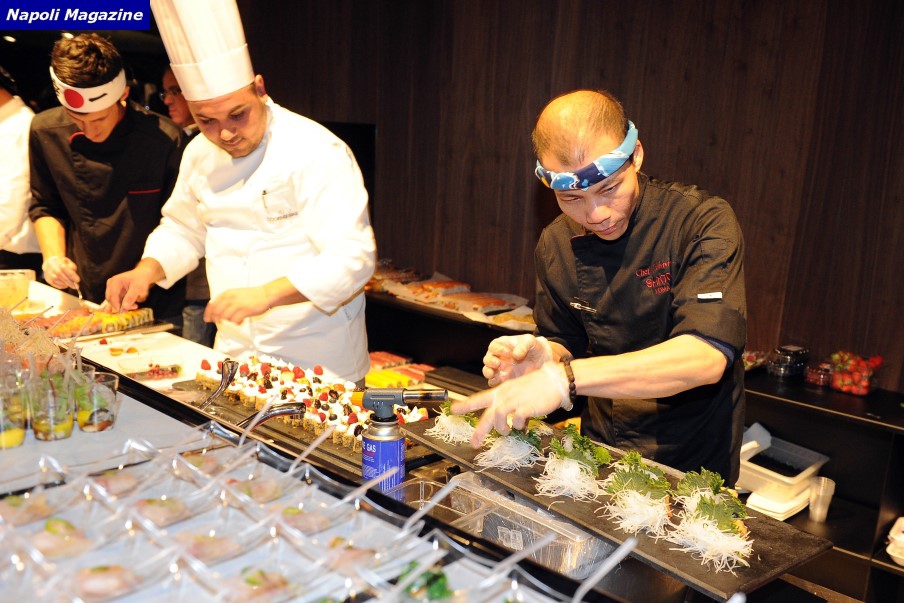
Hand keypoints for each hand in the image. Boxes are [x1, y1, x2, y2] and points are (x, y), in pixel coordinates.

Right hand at [42, 256, 78, 289]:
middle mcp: (53, 268)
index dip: (72, 276)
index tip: (78, 280)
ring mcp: (49, 274)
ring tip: (70, 284)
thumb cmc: (63, 264)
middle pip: (61, 276)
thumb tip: (75, 277)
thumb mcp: (69, 263)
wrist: (50, 263)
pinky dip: (61, 286)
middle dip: (70, 282)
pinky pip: (55, 284)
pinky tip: (65, 284)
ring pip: (58, 281)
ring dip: (66, 284)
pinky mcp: (47, 279)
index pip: (65, 269)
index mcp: (59, 262)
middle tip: (76, 286)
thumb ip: (72, 268)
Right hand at [105, 268, 152, 311]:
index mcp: (115, 281)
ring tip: (136, 305)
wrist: (142, 276)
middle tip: (134, 307)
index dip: (116, 304)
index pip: (112, 295)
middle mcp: (111, 285)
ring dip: (124, 306)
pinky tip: (133, 304)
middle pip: (111, 300)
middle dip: (121, 306)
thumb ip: (131, 297)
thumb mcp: (138, 288)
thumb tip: (124, 307)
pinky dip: (124, 305)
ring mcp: (112, 290)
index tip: (122, 311)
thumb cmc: (140, 280)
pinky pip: (117, 302)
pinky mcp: (115, 294)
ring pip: (114, 302)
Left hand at [205, 287, 272, 324]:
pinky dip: (236, 323)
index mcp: (227, 293)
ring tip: (235, 320)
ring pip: (225, 317)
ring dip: (228, 321)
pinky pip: (235, 320)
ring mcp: (238, 304)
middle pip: (217, 312)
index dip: (208, 313)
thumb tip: (215, 312)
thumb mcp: (235, 294)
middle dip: (216, 319)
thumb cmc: (250, 296)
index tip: (207, 319)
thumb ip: (225, 301)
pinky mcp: (245, 310)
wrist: (265, 294)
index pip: (212, 304)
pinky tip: (241, 321)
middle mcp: (231, 298)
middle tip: (220, 323)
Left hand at [451, 362, 568, 446]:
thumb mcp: (516, 391)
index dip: (465, 405)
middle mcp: (505, 396)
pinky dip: (518, 425)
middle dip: (479, 431)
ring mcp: (516, 401)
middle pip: (487, 415)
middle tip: (474, 443)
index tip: (453, 410)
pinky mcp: (527, 407)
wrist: (554, 380)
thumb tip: (505, 420)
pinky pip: (517, 420)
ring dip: (501, 428)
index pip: (478, 398)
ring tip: (507, 431)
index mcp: (501, 391)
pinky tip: (522, 425)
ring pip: (499, 416)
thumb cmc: (537, 386)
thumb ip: (508, 405)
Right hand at [482, 334, 552, 385]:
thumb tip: (516, 354)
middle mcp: (497, 357)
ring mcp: (499, 369)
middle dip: (490, 362)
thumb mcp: (530, 341)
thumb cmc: (534, 347)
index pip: (494, 347)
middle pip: (487, 359)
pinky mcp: (503, 380)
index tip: (508, 353)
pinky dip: (494, 383)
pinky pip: (494, 382)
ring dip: (488, 373)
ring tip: (492, 374)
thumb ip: (523, 346)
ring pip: (488, 371)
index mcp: (501, 345)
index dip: (498, 350)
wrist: (542, 360)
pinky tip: (500, 383)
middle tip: (497, 364)